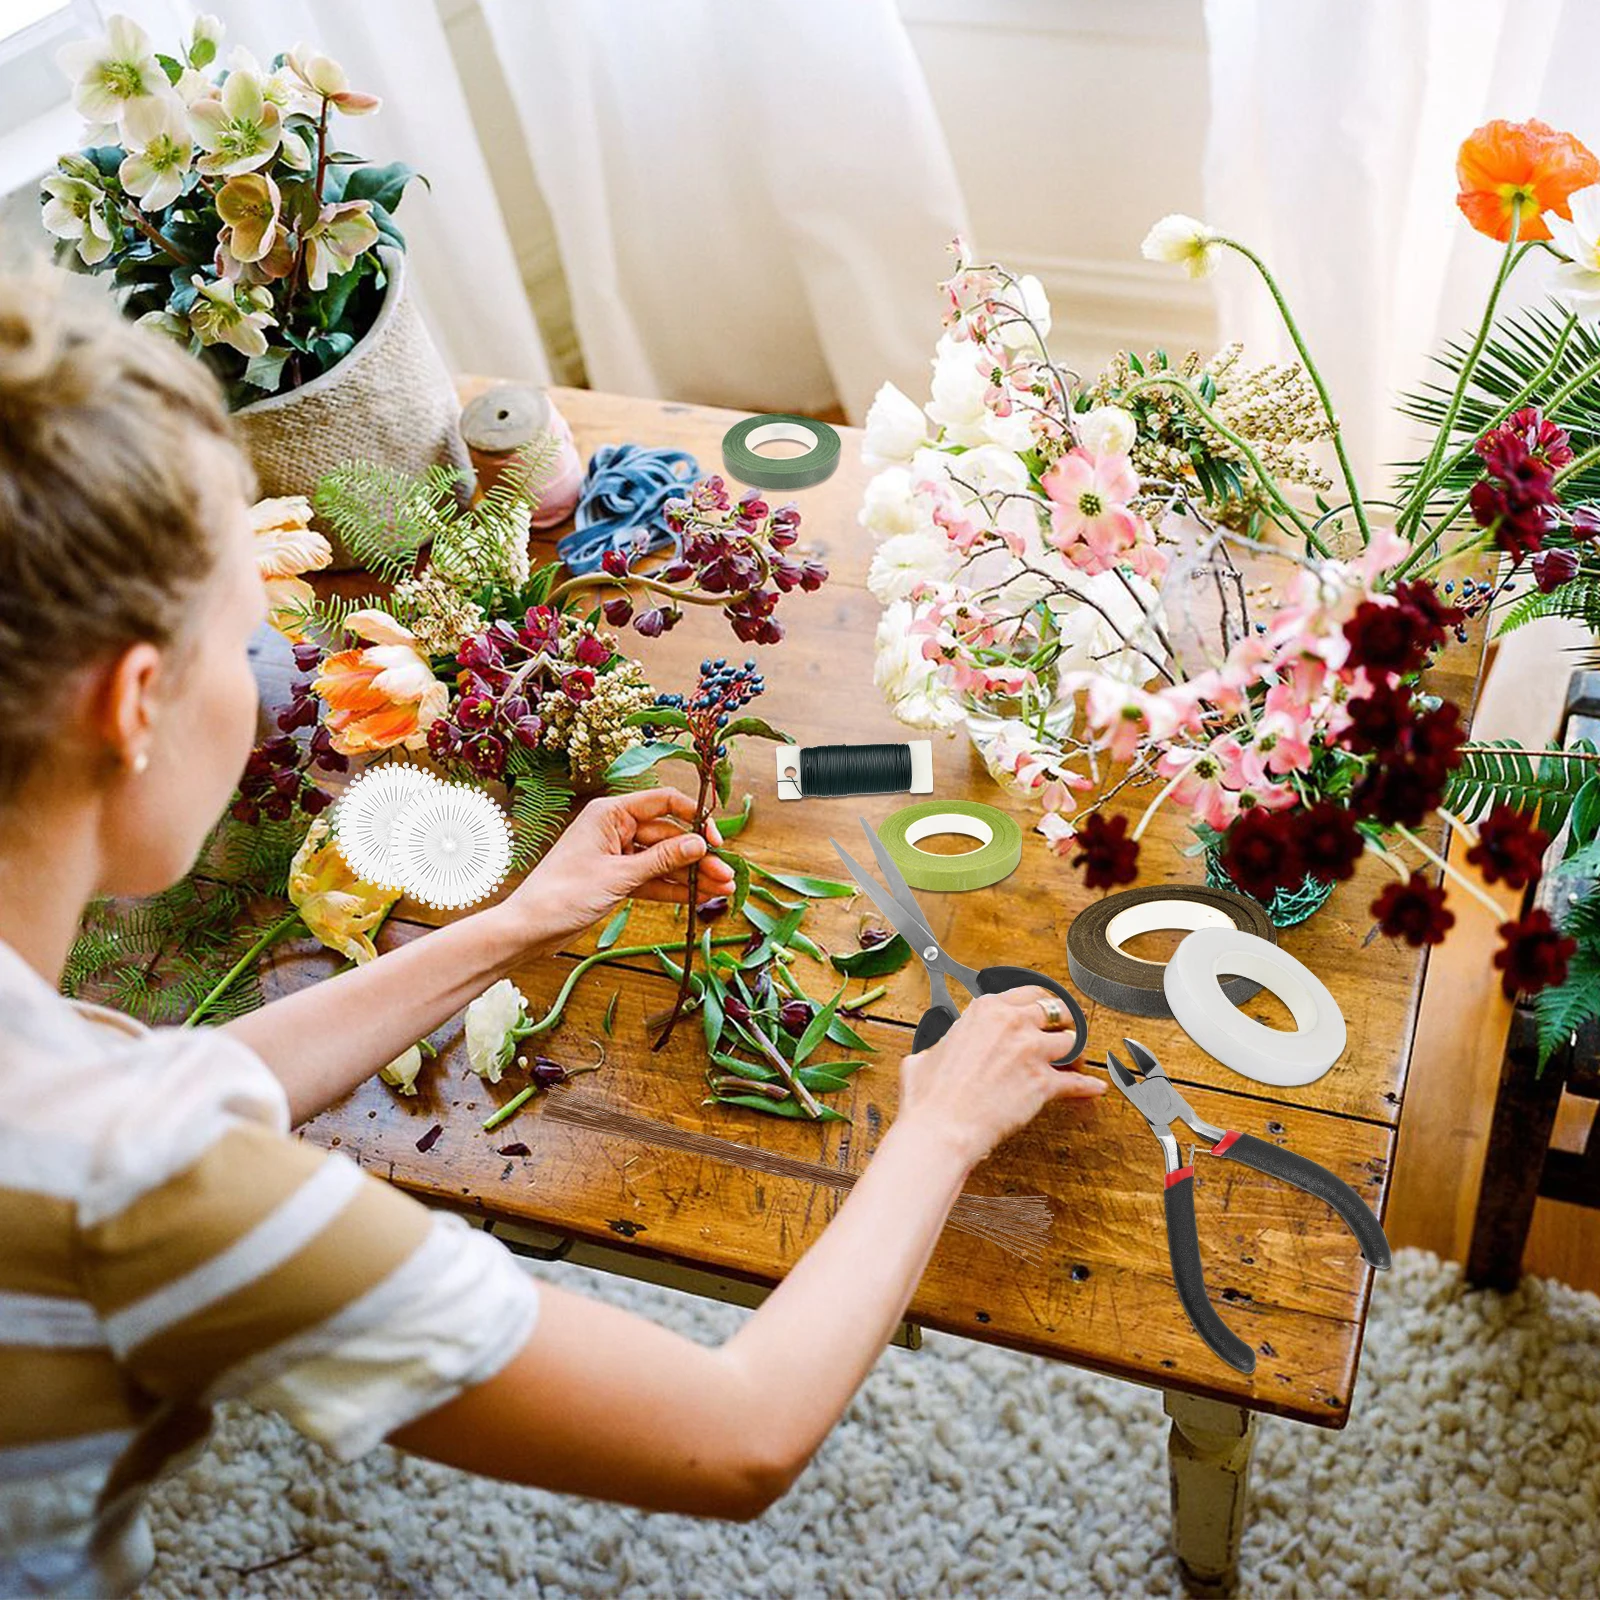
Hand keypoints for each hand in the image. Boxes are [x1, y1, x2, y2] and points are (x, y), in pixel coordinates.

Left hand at [497, 788, 736, 955]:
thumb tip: (700, 844)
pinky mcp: (618, 879)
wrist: (530, 928)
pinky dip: (675, 889)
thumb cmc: (563, 894)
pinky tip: (702, 897)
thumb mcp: (619, 876)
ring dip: (693, 875)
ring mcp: (618, 855)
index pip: (664, 802)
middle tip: (728, 875)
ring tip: (725, 890)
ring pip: (665, 861)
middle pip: (669, 836)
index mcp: (611, 813)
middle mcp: (616, 828)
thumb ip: (662, 859)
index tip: (715, 840)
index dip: (694, 818)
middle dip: (699, 857)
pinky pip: (654, 879)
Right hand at [897, 988, 1104, 1169]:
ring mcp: (1031, 1052)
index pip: (1028, 992)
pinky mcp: (1043, 1083)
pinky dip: (1087, 1087)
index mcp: (986, 1010)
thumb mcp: (925, 1054)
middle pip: (1056, 1011)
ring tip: (1073, 1062)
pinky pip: (1076, 1083)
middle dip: (1063, 1021)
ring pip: (1071, 1041)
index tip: (1043, 1011)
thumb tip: (935, 1052)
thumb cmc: (930, 1096)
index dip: (1039, 1003)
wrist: (941, 1127)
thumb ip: (941, 1044)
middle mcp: (1013, 1024)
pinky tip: (1095, 1088)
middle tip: (1064, 1031)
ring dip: (1073, 1053)